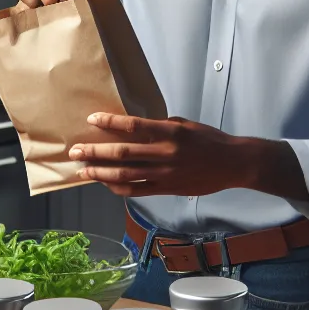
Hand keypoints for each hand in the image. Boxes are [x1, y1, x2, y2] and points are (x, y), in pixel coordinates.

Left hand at [67, 114, 259, 196]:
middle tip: (75, 151)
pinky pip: (138, 190)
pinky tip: (105, 184)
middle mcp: (165, 153)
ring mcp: (165, 174)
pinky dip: (119, 188)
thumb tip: (134, 128)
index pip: (133, 125)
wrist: (233, 164)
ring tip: (82, 170)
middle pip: (122, 153)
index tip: (91, 119)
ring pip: (126, 175)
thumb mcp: (186, 124)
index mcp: (170, 132)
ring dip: (101, 173)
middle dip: (95, 152)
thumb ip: (161, 126)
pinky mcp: (168, 189)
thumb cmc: (209, 140)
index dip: (109, 122)